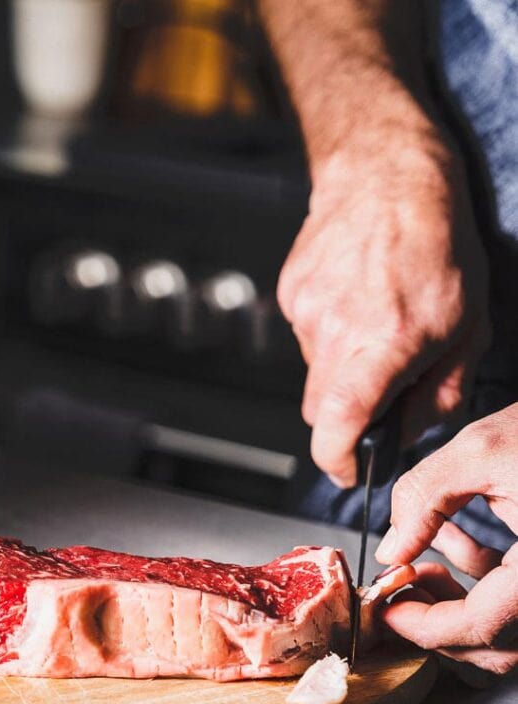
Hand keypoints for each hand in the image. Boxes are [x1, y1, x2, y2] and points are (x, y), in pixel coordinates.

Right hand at [277, 139, 490, 485]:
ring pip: (316, 372)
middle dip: (346, 416)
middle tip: (380, 389)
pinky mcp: (292, 294)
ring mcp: (307, 311)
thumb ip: (439, 392)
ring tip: (376, 322)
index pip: (337, 423)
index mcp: (384, 342)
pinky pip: (308, 337)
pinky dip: (331, 334)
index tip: (348, 471)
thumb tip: (407, 433)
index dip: (337, 460)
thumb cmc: (438, 245)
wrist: (387, 174)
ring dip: (342, 368)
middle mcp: (336, 330)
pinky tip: (357, 299)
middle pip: (319, 410)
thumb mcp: (468, 326)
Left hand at [375, 405, 517, 680]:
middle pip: (495, 646)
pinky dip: (480, 578)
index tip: (385, 607)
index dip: (422, 626)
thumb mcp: (483, 449)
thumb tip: (390, 550)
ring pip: (507, 630)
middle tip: (398, 587)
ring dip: (455, 602)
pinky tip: (446, 538)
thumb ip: (424, 498)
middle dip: (436, 620)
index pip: (480, 629)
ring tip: (418, 560)